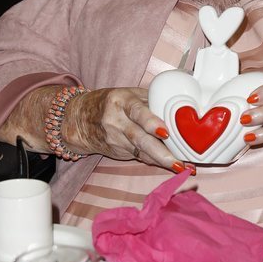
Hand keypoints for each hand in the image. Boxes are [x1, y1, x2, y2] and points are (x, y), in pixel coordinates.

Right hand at [65, 88, 180, 169]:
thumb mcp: (129, 94)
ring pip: (141, 152)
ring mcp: (115, 139)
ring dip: (162, 160)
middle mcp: (116, 121)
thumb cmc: (113, 102)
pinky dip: (155, 161)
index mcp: (122, 101)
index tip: (165, 132)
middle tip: (178, 162)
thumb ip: (151, 100)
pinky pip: (139, 156)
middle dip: (160, 152)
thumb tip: (181, 108)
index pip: (137, 112)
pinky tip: (170, 166)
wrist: (80, 119)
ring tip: (182, 167)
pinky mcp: (117, 152)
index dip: (151, 122)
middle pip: (139, 138)